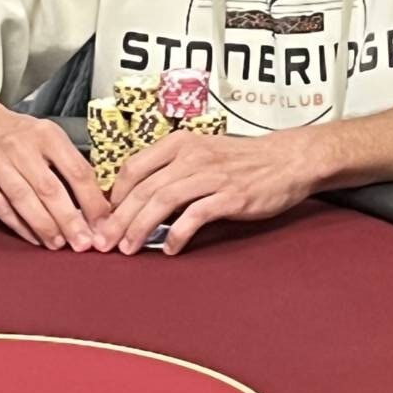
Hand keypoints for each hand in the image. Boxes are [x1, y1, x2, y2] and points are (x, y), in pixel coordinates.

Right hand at [0, 101, 110, 251]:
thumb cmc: (19, 135)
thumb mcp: (48, 137)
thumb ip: (71, 165)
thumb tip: (98, 204)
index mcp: (47, 135)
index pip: (77, 170)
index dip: (92, 201)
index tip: (103, 223)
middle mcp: (21, 148)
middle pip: (50, 189)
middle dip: (70, 220)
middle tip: (84, 243)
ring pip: (24, 200)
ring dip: (45, 226)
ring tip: (60, 245)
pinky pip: (1, 208)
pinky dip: (20, 226)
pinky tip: (36, 239)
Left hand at [96, 129, 317, 254]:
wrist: (287, 160)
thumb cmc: (243, 161)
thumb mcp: (202, 153)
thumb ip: (173, 171)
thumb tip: (140, 199)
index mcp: (181, 143)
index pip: (134, 167)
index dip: (114, 195)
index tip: (105, 217)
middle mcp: (193, 156)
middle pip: (144, 188)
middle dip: (119, 218)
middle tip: (105, 242)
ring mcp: (212, 176)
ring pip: (163, 201)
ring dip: (140, 227)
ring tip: (129, 248)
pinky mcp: (231, 196)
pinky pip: (196, 215)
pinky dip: (178, 233)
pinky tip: (169, 249)